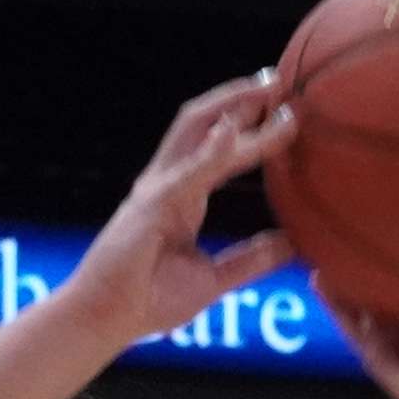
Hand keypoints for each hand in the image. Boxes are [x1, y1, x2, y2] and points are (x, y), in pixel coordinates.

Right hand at [57, 74, 300, 346]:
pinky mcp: (151, 205)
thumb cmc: (149, 301)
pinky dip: (213, 149)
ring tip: (267, 88)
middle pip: (205, 124)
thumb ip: (251, 259)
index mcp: (183, 197)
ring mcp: (157, 189)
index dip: (249, 125)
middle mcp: (169, 183)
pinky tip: (237, 129)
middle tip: (279, 79)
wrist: (105, 320)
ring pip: (197, 132)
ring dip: (232, 106)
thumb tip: (293, 245)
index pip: (219, 148)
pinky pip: (188, 172)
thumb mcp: (215, 278)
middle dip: (241, 98)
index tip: (285, 109)